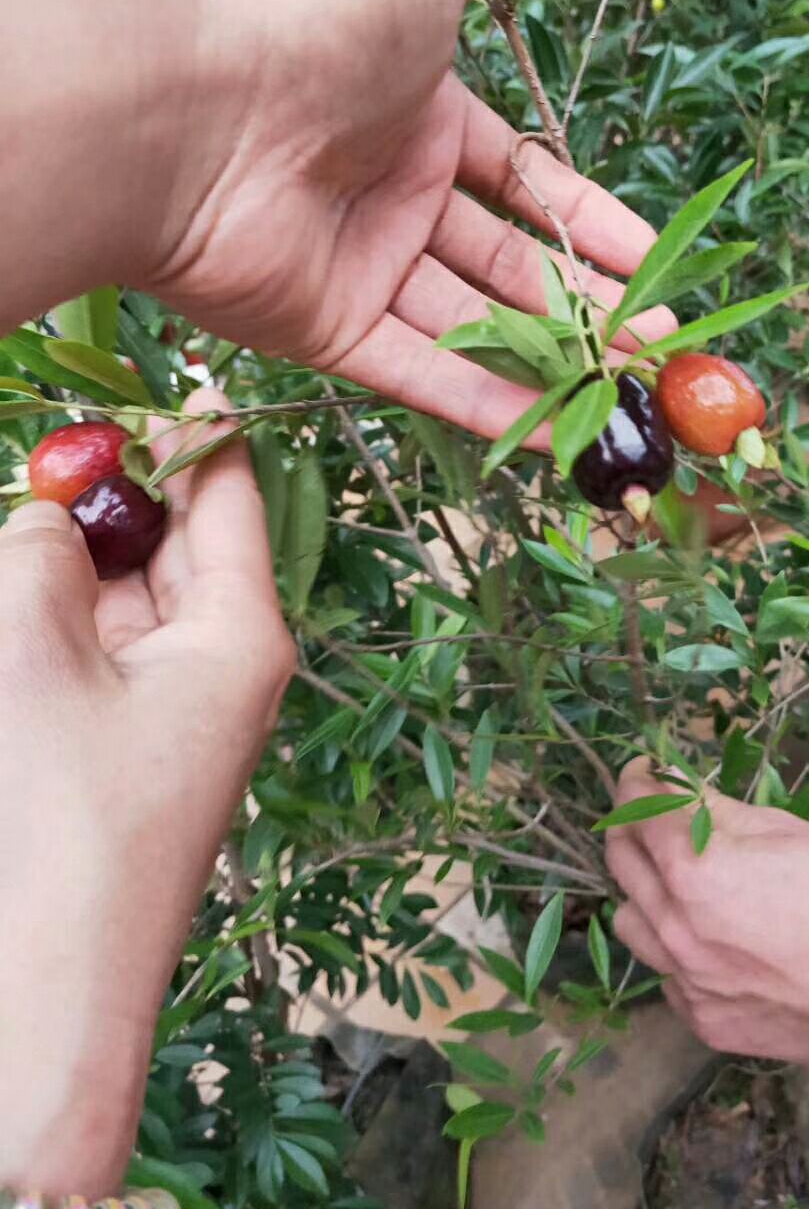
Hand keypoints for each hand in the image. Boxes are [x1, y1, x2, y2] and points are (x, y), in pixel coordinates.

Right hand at [0, 390, 292, 1195]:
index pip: (230, 494)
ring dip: (79, 559)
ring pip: (134, 591)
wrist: (59, 968)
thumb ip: (41, 555)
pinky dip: (69, 614)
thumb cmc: (62, 813)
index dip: (196, 430)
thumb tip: (45, 509)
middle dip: (112, 496)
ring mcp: (186, 700)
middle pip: (178, 539)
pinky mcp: (141, 734)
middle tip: (57, 458)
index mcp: (242, 629)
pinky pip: (111, 644)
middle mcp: (230, 657)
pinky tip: (30, 598)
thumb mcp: (36, 656)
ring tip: (32, 534)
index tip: (169, 377)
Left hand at [1, 0, 671, 441]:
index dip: (592, 224)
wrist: (194, 93)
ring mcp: (355, 264)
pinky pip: (413, 372)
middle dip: (586, 304)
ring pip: (470, 325)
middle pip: (506, 262)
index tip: (655, 263)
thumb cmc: (318, 17)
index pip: (525, 181)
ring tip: (627, 394)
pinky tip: (549, 432)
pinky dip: (478, 403)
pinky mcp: (321, 329)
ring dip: (548, 362)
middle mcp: (389, 190)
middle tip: (658, 347)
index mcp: (417, 112)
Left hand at [605, 759, 808, 1077]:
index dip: (638, 781)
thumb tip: (678, 788)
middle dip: (632, 826)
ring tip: (679, 883)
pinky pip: (664, 974)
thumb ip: (720, 811)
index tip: (646, 770)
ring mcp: (684, 981)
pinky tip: (710, 941)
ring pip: (629, 921)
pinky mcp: (702, 1020)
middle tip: (654, 813)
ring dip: (644, 892)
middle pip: (622, 861)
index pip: (637, 811)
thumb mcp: (787, 831)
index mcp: (692, 870)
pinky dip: (674, 948)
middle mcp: (673, 926)